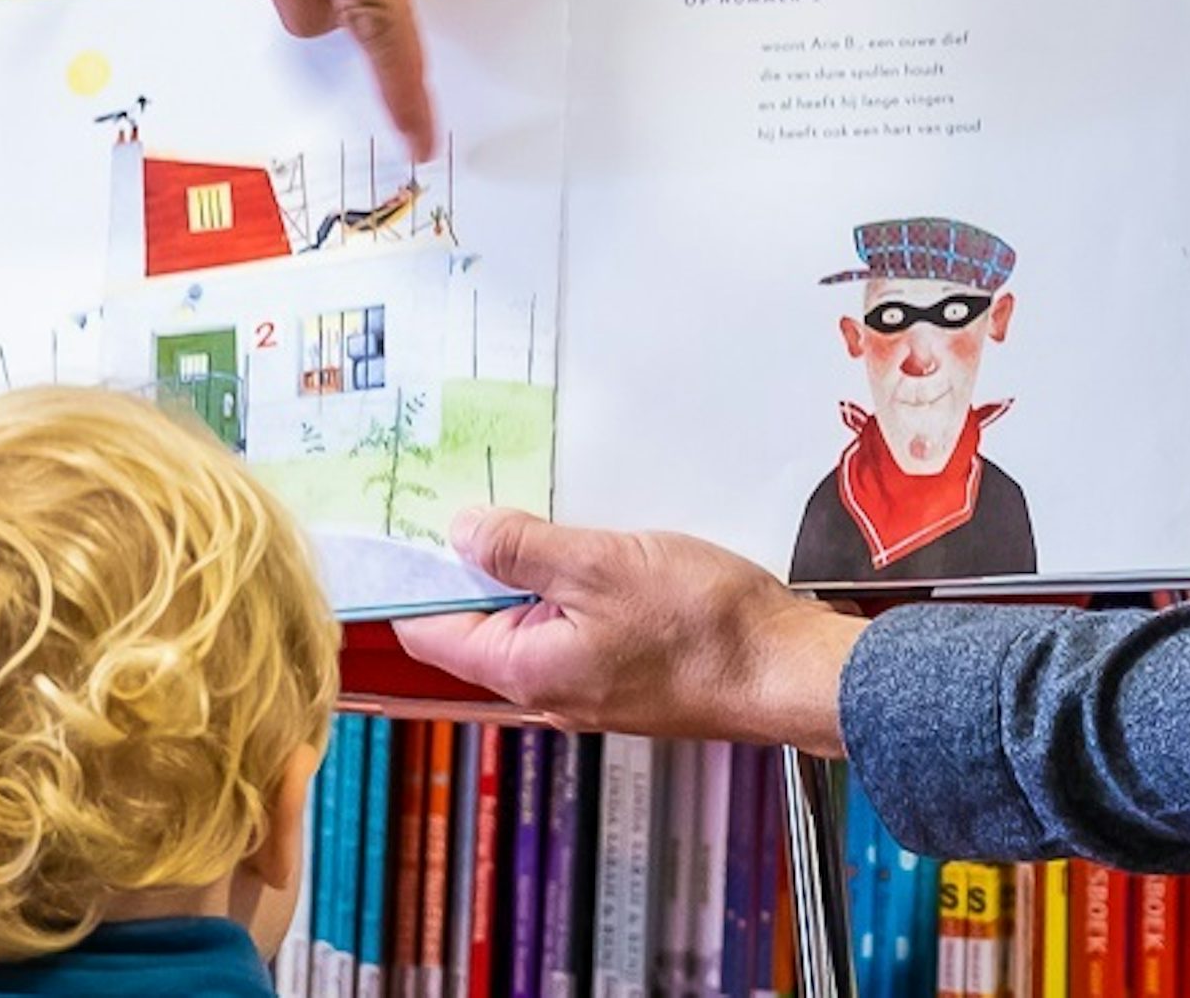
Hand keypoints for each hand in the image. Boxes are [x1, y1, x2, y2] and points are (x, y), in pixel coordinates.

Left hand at [395, 507, 865, 753]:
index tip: (401, 527)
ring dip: (523, 570)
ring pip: (526, 620)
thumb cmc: (706, 628)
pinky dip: (564, 585)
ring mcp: (585, 685)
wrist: (788, 670)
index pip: (427, 631)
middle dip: (468, 563)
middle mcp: (546, 689)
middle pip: (475, 623)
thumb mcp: (601, 564)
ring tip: (530, 515)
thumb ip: (522, 548)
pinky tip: (586, 548)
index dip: (407, 577)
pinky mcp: (621, 671)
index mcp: (525, 670)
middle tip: (468, 500)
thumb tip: (460, 533)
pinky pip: (569, 625)